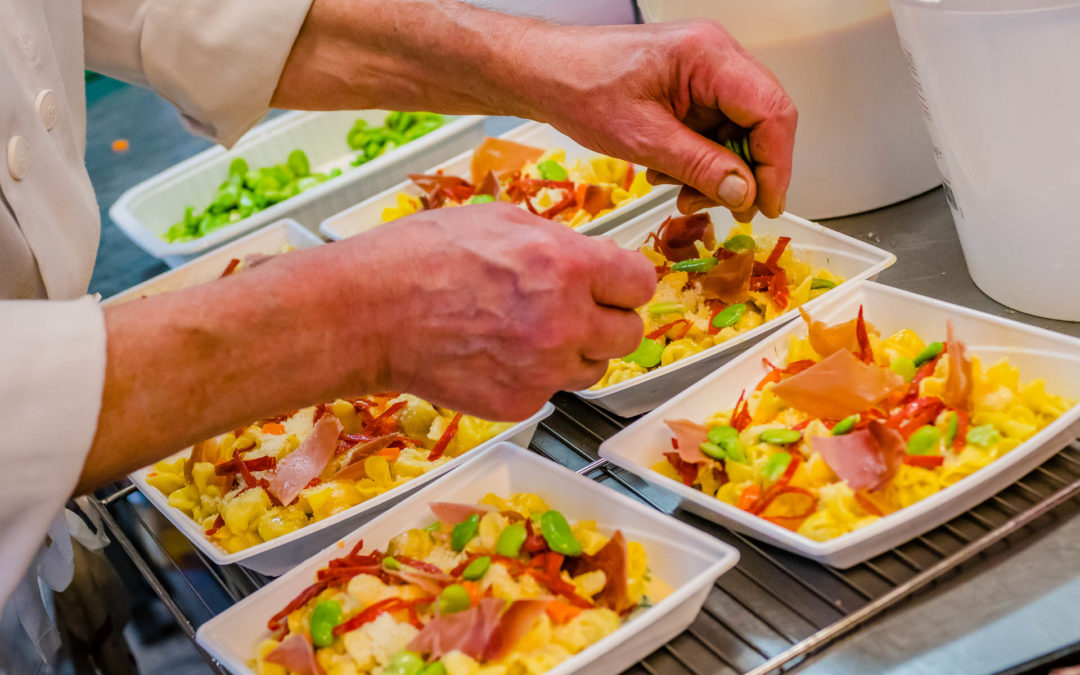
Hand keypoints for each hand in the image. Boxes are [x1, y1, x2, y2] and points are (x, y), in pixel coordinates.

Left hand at [275, 2, 792, 219]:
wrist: (541, 74)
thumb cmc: (579, 86)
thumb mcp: (643, 138)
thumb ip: (700, 167)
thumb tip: (744, 193)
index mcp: (710, 56)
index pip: (772, 112)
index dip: (776, 165)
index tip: (766, 205)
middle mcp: (714, 59)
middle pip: (761, 123)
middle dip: (744, 172)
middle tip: (727, 209)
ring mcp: (702, 75)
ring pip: (737, 133)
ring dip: (717, 172)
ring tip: (684, 194)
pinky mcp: (687, 92)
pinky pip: (711, 133)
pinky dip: (697, 162)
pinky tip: (669, 175)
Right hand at [348, 203, 654, 420]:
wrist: (368, 314)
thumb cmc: (420, 259)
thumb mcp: (501, 221)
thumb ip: (559, 244)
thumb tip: (590, 261)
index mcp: (567, 266)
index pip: (640, 284)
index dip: (625, 283)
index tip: (616, 285)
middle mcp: (564, 322)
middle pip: (629, 334)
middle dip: (607, 320)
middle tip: (576, 311)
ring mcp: (543, 369)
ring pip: (593, 368)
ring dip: (574, 352)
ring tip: (527, 331)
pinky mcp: (520, 403)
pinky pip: (550, 391)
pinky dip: (533, 376)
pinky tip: (498, 352)